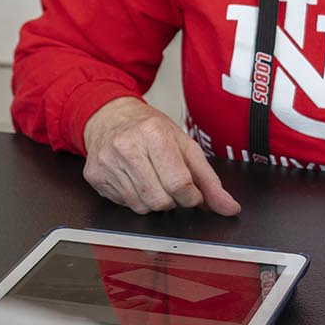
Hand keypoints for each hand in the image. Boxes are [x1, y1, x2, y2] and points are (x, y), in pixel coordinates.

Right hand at [81, 96, 240, 215]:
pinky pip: (123, 205)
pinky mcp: (94, 175)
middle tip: (169, 183)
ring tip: (151, 178)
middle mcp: (127, 147)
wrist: (110, 116)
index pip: (179, 183)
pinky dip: (134, 198)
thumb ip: (209, 180)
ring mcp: (107, 162)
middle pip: (160, 200)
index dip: (191, 196)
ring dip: (153, 200)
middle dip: (172, 199)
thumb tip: (229, 208)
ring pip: (141, 207)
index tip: (191, 192)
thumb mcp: (184, 145)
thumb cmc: (149, 129)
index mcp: (153, 134)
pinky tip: (133, 179)